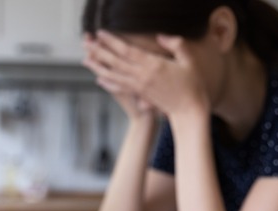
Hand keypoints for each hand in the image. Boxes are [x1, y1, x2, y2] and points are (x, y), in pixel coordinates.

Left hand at [84, 31, 210, 118]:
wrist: (189, 111)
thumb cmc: (193, 85)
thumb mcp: (189, 61)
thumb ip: (176, 45)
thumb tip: (160, 36)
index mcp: (154, 65)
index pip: (127, 50)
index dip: (112, 41)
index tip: (101, 33)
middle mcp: (143, 76)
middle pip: (116, 61)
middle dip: (99, 51)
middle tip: (86, 43)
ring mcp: (140, 86)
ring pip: (114, 74)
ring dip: (98, 66)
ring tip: (85, 59)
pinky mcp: (140, 95)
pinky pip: (120, 87)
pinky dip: (108, 83)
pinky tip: (99, 78)